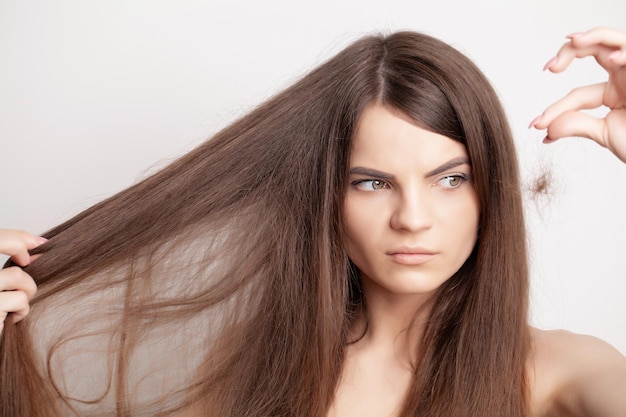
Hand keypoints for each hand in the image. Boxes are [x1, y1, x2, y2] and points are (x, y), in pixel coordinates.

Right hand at [0, 229, 45, 334]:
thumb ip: (8, 271)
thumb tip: (38, 251)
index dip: (15, 237)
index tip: (36, 242)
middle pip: (3, 249)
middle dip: (20, 250)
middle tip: (32, 261)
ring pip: (17, 275)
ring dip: (26, 289)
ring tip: (17, 304)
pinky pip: (19, 299)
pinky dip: (22, 310)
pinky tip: (12, 320)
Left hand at [530, 27, 625, 162]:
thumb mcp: (603, 134)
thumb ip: (575, 125)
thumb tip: (544, 127)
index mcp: (613, 91)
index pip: (578, 94)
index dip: (555, 108)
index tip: (536, 125)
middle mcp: (625, 77)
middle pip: (594, 50)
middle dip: (569, 52)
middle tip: (550, 67)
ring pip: (616, 40)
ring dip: (594, 37)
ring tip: (573, 41)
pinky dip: (625, 53)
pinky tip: (612, 58)